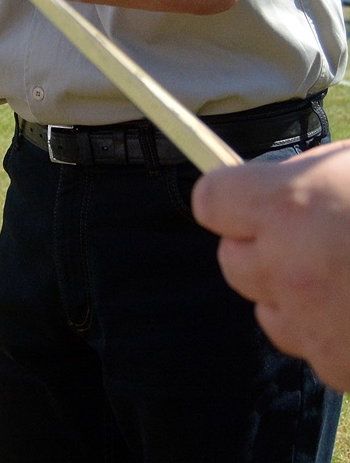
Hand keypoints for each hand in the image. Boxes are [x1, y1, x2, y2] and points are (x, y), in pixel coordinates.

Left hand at [192, 139, 349, 389]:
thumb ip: (307, 177)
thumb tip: (267, 188)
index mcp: (287, 206)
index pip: (209, 200)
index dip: (232, 200)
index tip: (251, 199)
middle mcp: (287, 265)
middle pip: (233, 261)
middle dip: (263, 250)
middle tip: (314, 239)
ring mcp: (312, 323)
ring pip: (270, 311)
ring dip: (296, 297)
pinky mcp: (340, 367)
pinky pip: (313, 348)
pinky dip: (334, 336)